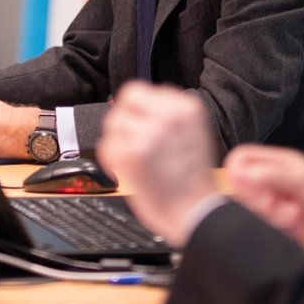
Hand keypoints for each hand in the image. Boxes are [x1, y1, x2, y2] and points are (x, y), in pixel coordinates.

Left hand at [98, 82, 219, 246]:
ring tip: (133, 161)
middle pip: (123, 103)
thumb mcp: (192, 132)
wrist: (197, 213)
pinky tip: (127, 171)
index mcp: (186, 107)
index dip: (133, 110)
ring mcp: (150, 133)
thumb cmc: (193, 180)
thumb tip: (131, 106)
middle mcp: (169, 115)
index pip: (138, 90)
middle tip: (131, 142)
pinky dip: (110, 161)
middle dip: (122, 122)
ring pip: (113, 124)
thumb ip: (166, 115)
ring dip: (117, 143)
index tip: (137, 124)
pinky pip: (106, 146)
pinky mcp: (133, 154)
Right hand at [224, 145, 303, 276]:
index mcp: (281, 163)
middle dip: (255, 196)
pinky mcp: (278, 224)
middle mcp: (276, 181)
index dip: (238, 172)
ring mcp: (277, 203)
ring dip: (268, 212)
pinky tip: (293, 223)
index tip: (249, 185)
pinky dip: (274, 225)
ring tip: (291, 213)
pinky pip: (261, 223)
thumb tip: (241, 173)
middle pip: (243, 184)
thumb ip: (272, 175)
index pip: (243, 159)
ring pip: (251, 205)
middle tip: (274, 202)